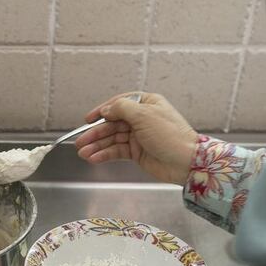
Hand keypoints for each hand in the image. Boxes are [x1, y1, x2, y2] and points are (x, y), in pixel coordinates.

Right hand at [75, 92, 197, 185]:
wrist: (185, 162)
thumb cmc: (170, 135)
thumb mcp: (144, 114)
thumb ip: (121, 109)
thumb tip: (106, 110)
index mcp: (146, 104)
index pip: (119, 104)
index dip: (102, 111)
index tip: (88, 119)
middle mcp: (141, 119)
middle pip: (112, 124)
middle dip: (95, 133)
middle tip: (79, 141)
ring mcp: (138, 136)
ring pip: (112, 139)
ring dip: (97, 146)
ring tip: (83, 153)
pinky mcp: (137, 152)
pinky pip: (116, 151)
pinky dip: (105, 155)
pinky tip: (94, 158)